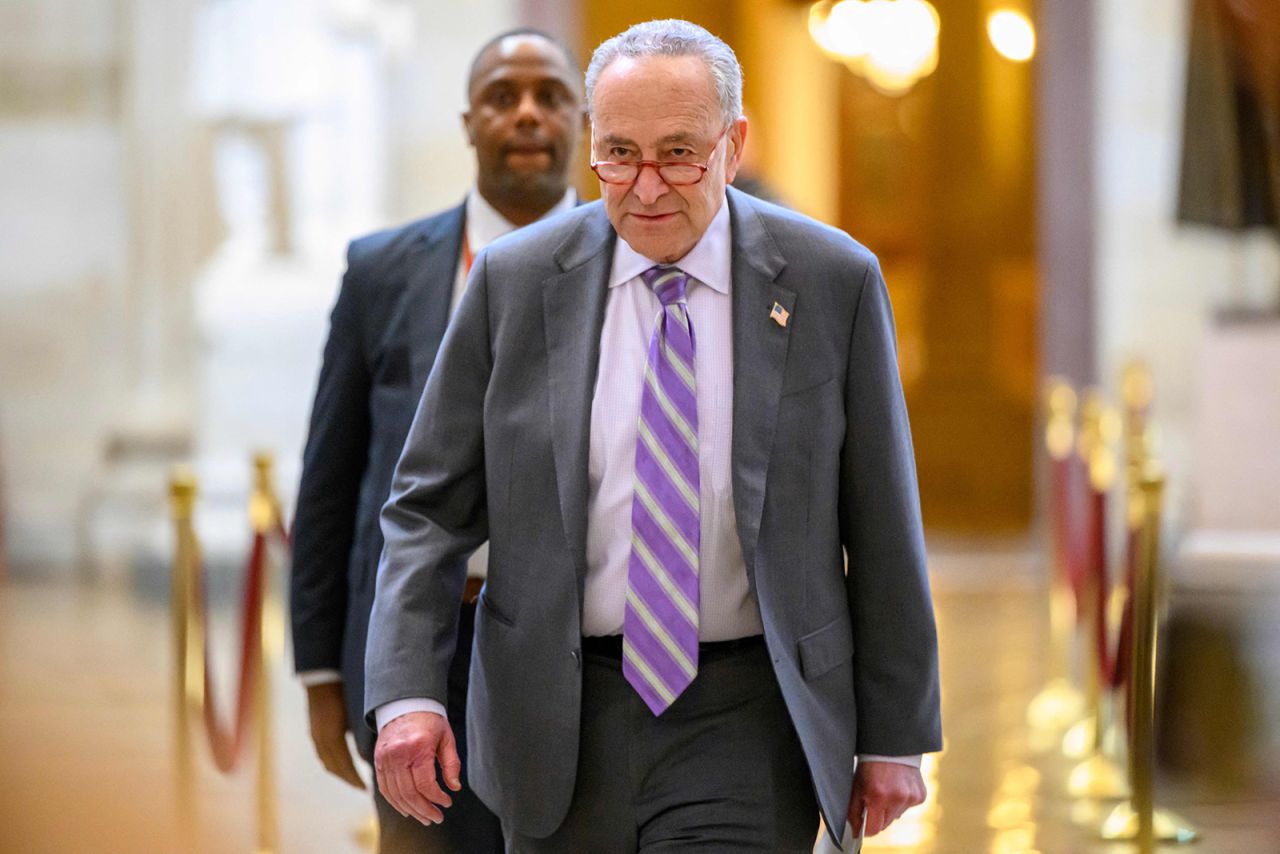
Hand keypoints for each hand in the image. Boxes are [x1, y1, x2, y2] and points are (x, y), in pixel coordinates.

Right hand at [305, 683, 365, 789]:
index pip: (344, 765)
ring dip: (340, 772)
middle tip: (363, 788)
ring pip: (327, 762)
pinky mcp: (314, 731)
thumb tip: (367, 753)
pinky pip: (323, 754)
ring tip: (354, 778)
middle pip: (334, 767)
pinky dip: (333, 762)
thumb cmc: (344, 692)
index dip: (354, 778)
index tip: (366, 788)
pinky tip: (342, 763)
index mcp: (331, 736)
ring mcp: (315, 736)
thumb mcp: (355, 712)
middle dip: (348, 779)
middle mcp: (320, 739)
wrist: (322, 678)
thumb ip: (360, 733)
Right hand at [374, 711, 461, 825]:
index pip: (425, 783)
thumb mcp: (446, 738)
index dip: (437, 798)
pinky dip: (395, 802)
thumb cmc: (429, 721)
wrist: (405, 704)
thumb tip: (454, 788)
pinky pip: (384, 789)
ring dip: (410, 810)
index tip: (447, 803)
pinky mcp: (378, 761)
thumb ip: (451, 764)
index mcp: (418, 746)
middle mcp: (398, 754)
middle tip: (436, 818)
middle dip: (424, 810)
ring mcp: (385, 758)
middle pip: (409, 793)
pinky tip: (407, 809)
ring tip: (424, 817)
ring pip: (395, 794)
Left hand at [847, 761, 925, 837]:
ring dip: (890, 808)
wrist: (892, 745)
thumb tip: (855, 831)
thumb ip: (854, 810)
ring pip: (897, 816)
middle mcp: (897, 798)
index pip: (873, 829)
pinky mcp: (921, 795)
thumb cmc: (870, 764)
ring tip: (886, 789)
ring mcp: (911, 797)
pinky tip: (898, 786)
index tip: (862, 822)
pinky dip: (901, 801)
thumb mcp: (857, 785)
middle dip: (877, 816)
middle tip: (873, 798)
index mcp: (878, 796)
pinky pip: (907, 806)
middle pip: (885, 824)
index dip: (866, 828)